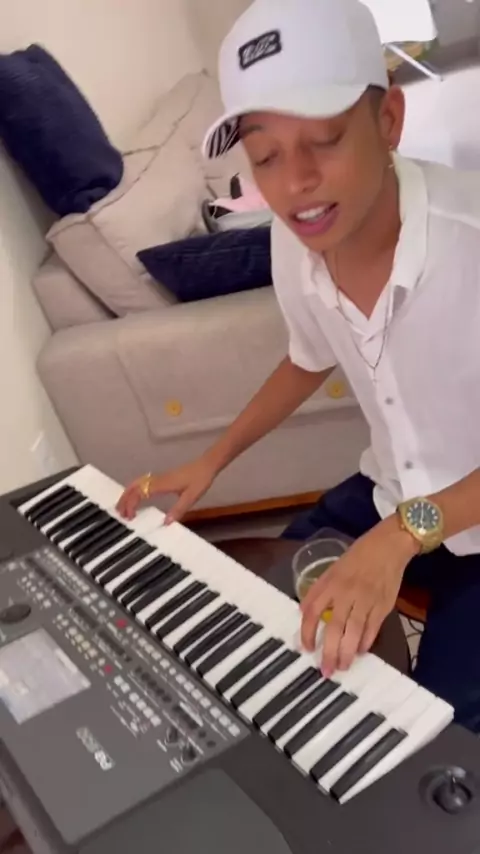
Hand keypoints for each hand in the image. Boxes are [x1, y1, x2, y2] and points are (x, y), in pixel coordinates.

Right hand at [116, 456, 216, 521]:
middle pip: (134, 487)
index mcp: (162, 484)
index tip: (129, 516)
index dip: (131, 504)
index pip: (140, 493)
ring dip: (128, 494)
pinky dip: (134, 490)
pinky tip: (136, 497)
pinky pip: (142, 482)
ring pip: (137, 483)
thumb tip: (165, 523)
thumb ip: (179, 509)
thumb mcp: (191, 497)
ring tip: (124, 507)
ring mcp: (159, 477)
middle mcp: (157, 480)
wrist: (206, 465)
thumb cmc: (200, 479)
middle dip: (124, 499)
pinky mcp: (162, 477)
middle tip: (120, 513)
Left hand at [300, 517, 418, 676]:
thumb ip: (320, 590)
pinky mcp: (383, 605)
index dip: (307, 631)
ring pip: (353, 632)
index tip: (306, 647)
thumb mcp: (333, 568)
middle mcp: (346, 592)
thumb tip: (306, 612)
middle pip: (334, 627)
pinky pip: (372, 629)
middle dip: (328, 651)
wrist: (388, 546)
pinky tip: (361, 651)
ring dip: (347, 652)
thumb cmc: (358, 556)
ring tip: (343, 666)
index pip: (312, 610)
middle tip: (325, 670)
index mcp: (330, 582)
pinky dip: (366, 642)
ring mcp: (366, 600)